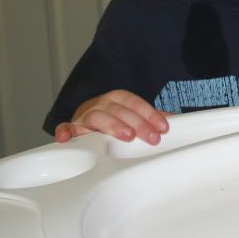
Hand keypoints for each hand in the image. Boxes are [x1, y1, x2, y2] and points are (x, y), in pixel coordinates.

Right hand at [54, 89, 169, 143]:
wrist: (83, 123)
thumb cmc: (110, 120)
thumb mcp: (130, 117)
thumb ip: (148, 119)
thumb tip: (173, 120)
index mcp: (115, 99)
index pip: (134, 102)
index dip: (149, 113)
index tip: (163, 127)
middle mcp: (100, 104)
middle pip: (119, 110)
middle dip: (138, 123)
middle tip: (152, 137)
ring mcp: (84, 116)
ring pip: (97, 117)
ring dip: (113, 125)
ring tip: (127, 136)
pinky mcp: (71, 129)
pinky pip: (65, 128)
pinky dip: (65, 131)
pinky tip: (68, 137)